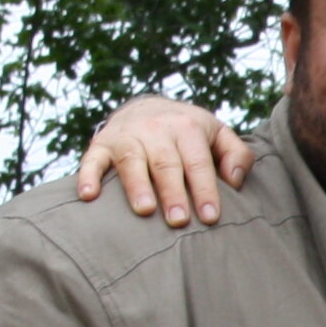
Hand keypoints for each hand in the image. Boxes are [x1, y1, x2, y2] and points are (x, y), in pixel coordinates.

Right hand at [73, 96, 252, 225]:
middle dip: (172, 192)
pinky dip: (88, 176)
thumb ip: (236, 154)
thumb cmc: (188, 131)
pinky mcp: (102, 143)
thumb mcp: (217, 134)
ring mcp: (127, 135)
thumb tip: (235, 180)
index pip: (198, 163)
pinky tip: (88, 195)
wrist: (146, 105)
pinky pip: (93, 159)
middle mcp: (156, 128)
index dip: (205, 190)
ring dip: (136, 186)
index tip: (210, 217)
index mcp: (188, 128)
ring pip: (132, 161)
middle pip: (166, 164)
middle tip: (179, 221)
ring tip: (145, 210)